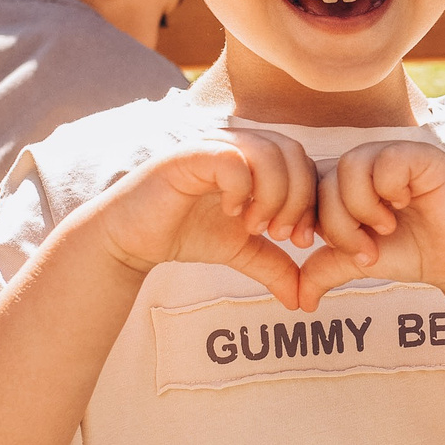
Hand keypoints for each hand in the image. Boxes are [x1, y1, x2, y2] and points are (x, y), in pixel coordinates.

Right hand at [87, 128, 320, 308]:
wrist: (133, 239)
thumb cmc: (186, 234)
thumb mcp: (242, 251)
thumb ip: (275, 266)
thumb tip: (306, 301)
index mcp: (255, 158)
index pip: (305, 164)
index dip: (311, 202)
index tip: (298, 241)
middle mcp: (237, 143)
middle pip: (294, 154)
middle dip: (298, 200)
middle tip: (280, 236)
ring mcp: (213, 145)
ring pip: (268, 154)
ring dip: (273, 197)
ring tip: (254, 227)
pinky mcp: (188, 155)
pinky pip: (232, 160)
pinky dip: (241, 189)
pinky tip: (229, 212)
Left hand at [301, 139, 444, 307]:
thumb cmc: (412, 253)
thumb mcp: (358, 261)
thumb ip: (325, 268)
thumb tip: (299, 300)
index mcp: (346, 180)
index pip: (305, 186)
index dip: (304, 215)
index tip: (312, 244)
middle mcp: (366, 161)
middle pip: (325, 179)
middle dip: (338, 225)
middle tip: (366, 250)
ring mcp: (393, 154)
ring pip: (350, 167)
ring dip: (361, 209)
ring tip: (385, 228)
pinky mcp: (420, 155)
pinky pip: (386, 161)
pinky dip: (389, 191)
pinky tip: (406, 205)